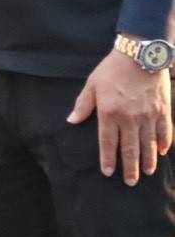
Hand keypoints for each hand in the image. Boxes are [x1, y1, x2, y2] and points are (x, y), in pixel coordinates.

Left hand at [67, 45, 173, 185]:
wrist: (139, 55)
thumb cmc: (112, 69)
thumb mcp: (92, 84)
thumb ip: (83, 105)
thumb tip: (71, 121)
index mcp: (109, 112)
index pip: (108, 142)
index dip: (108, 159)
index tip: (108, 172)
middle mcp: (130, 118)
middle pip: (130, 148)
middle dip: (130, 167)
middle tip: (130, 182)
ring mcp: (148, 115)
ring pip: (149, 144)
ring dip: (148, 160)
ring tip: (147, 173)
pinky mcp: (163, 110)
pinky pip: (165, 132)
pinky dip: (163, 143)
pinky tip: (162, 152)